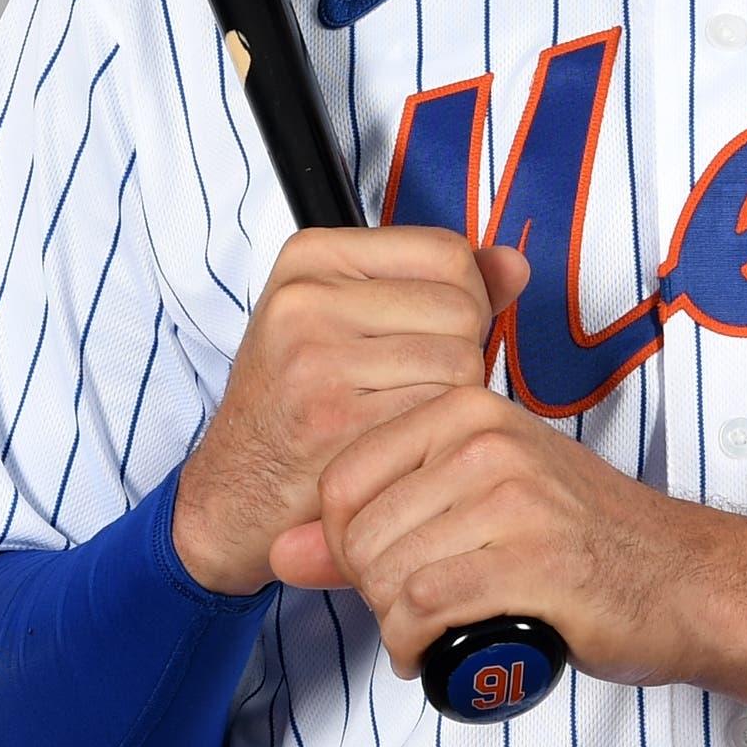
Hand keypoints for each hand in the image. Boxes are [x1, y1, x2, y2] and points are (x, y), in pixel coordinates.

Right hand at [170, 229, 528, 594]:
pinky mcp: (336, 420)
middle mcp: (306, 298)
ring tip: (399, 416)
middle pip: (462, 307)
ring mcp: (317, 358)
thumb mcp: (346, 321)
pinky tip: (394, 447)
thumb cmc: (295, 405)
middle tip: (408, 387)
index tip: (427, 333)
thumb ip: (435, 287)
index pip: (447, 251)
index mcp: (311, 259)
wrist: (232, 495)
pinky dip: (432, 438)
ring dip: (449, 400)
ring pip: (461, 362)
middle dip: (459, 352)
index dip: (463, 298)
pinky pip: (439, 414)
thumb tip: (513, 265)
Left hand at [271, 389, 726, 685]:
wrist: (686, 582)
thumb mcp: (473, 511)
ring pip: (390, 577)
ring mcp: (513, 498)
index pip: (341, 482)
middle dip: (374, 595)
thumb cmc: (582, 544)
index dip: (344, 547)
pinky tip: (443, 654)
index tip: (387, 572)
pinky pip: (427, 609)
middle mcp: (487, 441)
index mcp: (466, 409)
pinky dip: (420, 647)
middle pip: (361, 537)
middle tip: (418, 614)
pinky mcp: (534, 561)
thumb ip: (374, 526)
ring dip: (398, 628)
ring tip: (434, 634)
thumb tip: (280, 551)